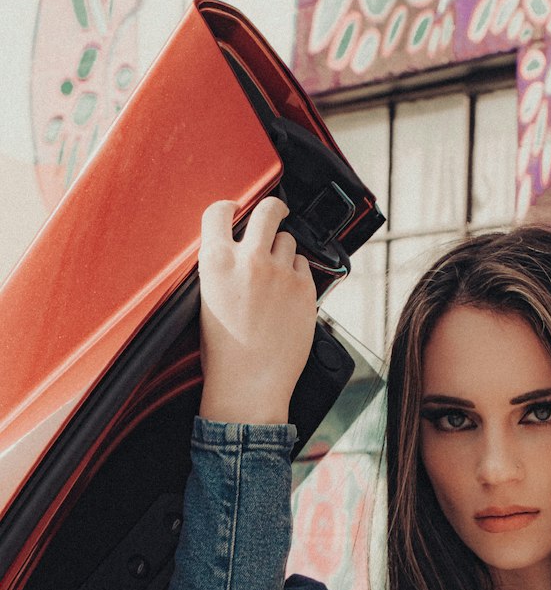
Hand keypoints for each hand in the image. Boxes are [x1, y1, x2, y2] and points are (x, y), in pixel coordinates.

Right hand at [197, 197, 316, 423]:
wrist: (249, 382)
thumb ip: (222, 267)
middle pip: (267, 211)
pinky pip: (304, 267)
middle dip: (273, 207)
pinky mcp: (304, 288)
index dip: (230, 207)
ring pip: (288, 241)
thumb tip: (235, 247)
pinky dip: (298, 275)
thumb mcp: (208, 298)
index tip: (236, 209)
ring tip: (275, 276)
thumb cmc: (224, 351)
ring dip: (283, 251)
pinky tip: (288, 295)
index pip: (219, 211)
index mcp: (216, 260)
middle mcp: (249, 259)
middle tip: (277, 211)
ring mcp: (280, 272)